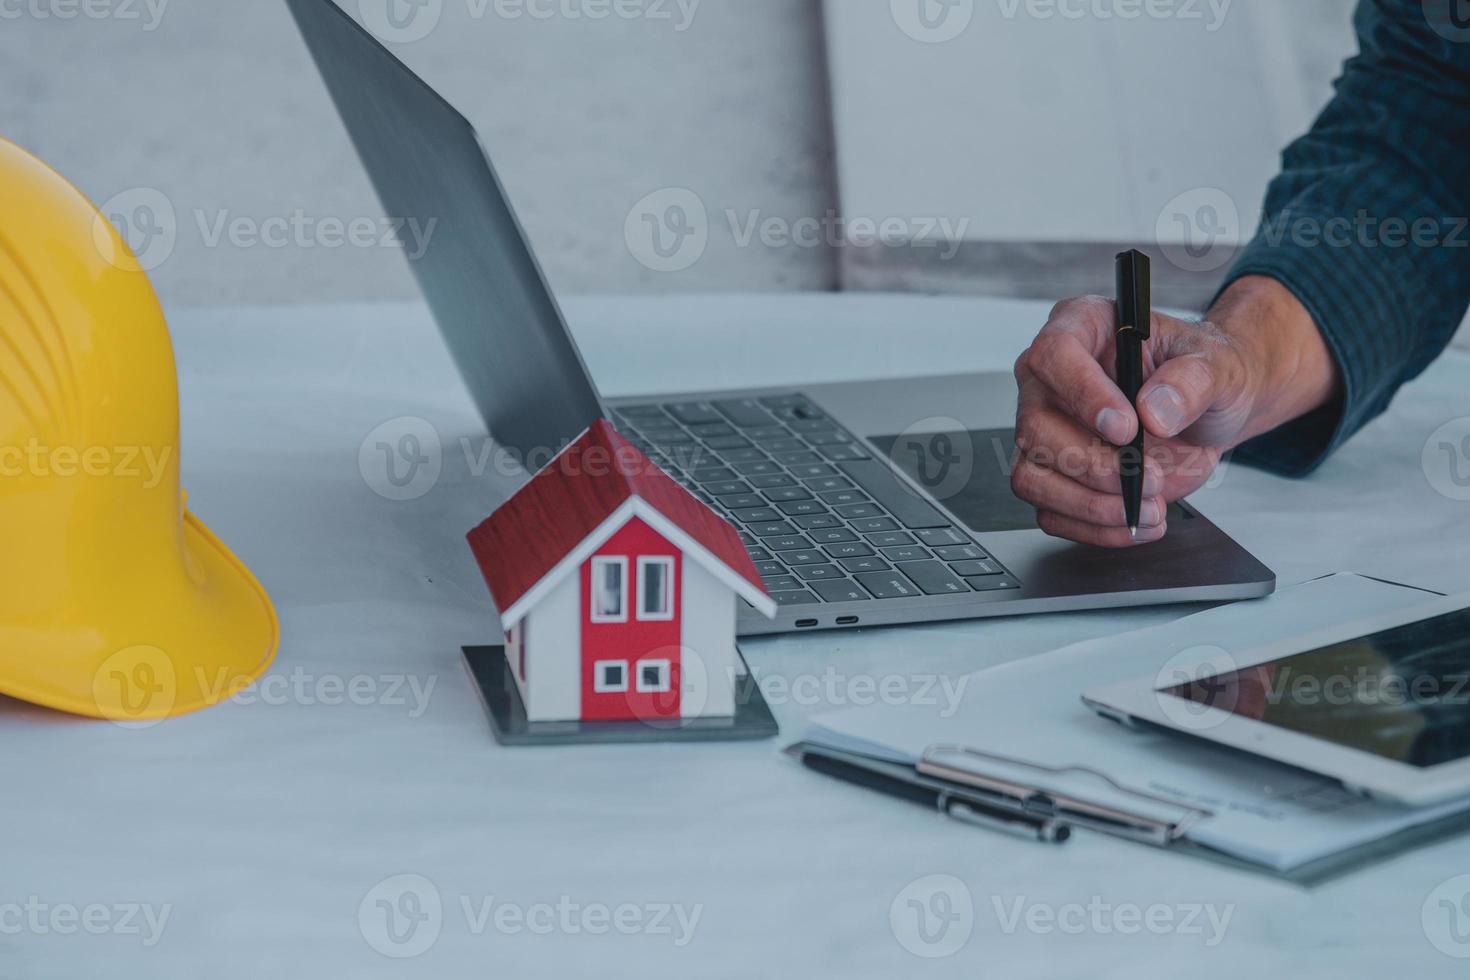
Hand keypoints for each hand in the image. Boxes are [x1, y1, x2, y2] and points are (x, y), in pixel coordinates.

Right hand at [1010, 276, 1338, 547]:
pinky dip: (1096, 527)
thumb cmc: (1205, 374)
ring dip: (1091, 504)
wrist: (1211, 413)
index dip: (1083, 394)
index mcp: (1082, 328)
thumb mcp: (1219, 365)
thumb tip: (1156, 409)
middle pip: (1034, 427)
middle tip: (1149, 476)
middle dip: (1093, 464)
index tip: (1126, 428)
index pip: (1054, 355)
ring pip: (1032, 476)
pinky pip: (1051, 512)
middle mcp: (1051, 380)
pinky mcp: (1055, 475)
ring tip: (1150, 506)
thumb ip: (1192, 380)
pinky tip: (1138, 520)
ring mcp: (1046, 431)